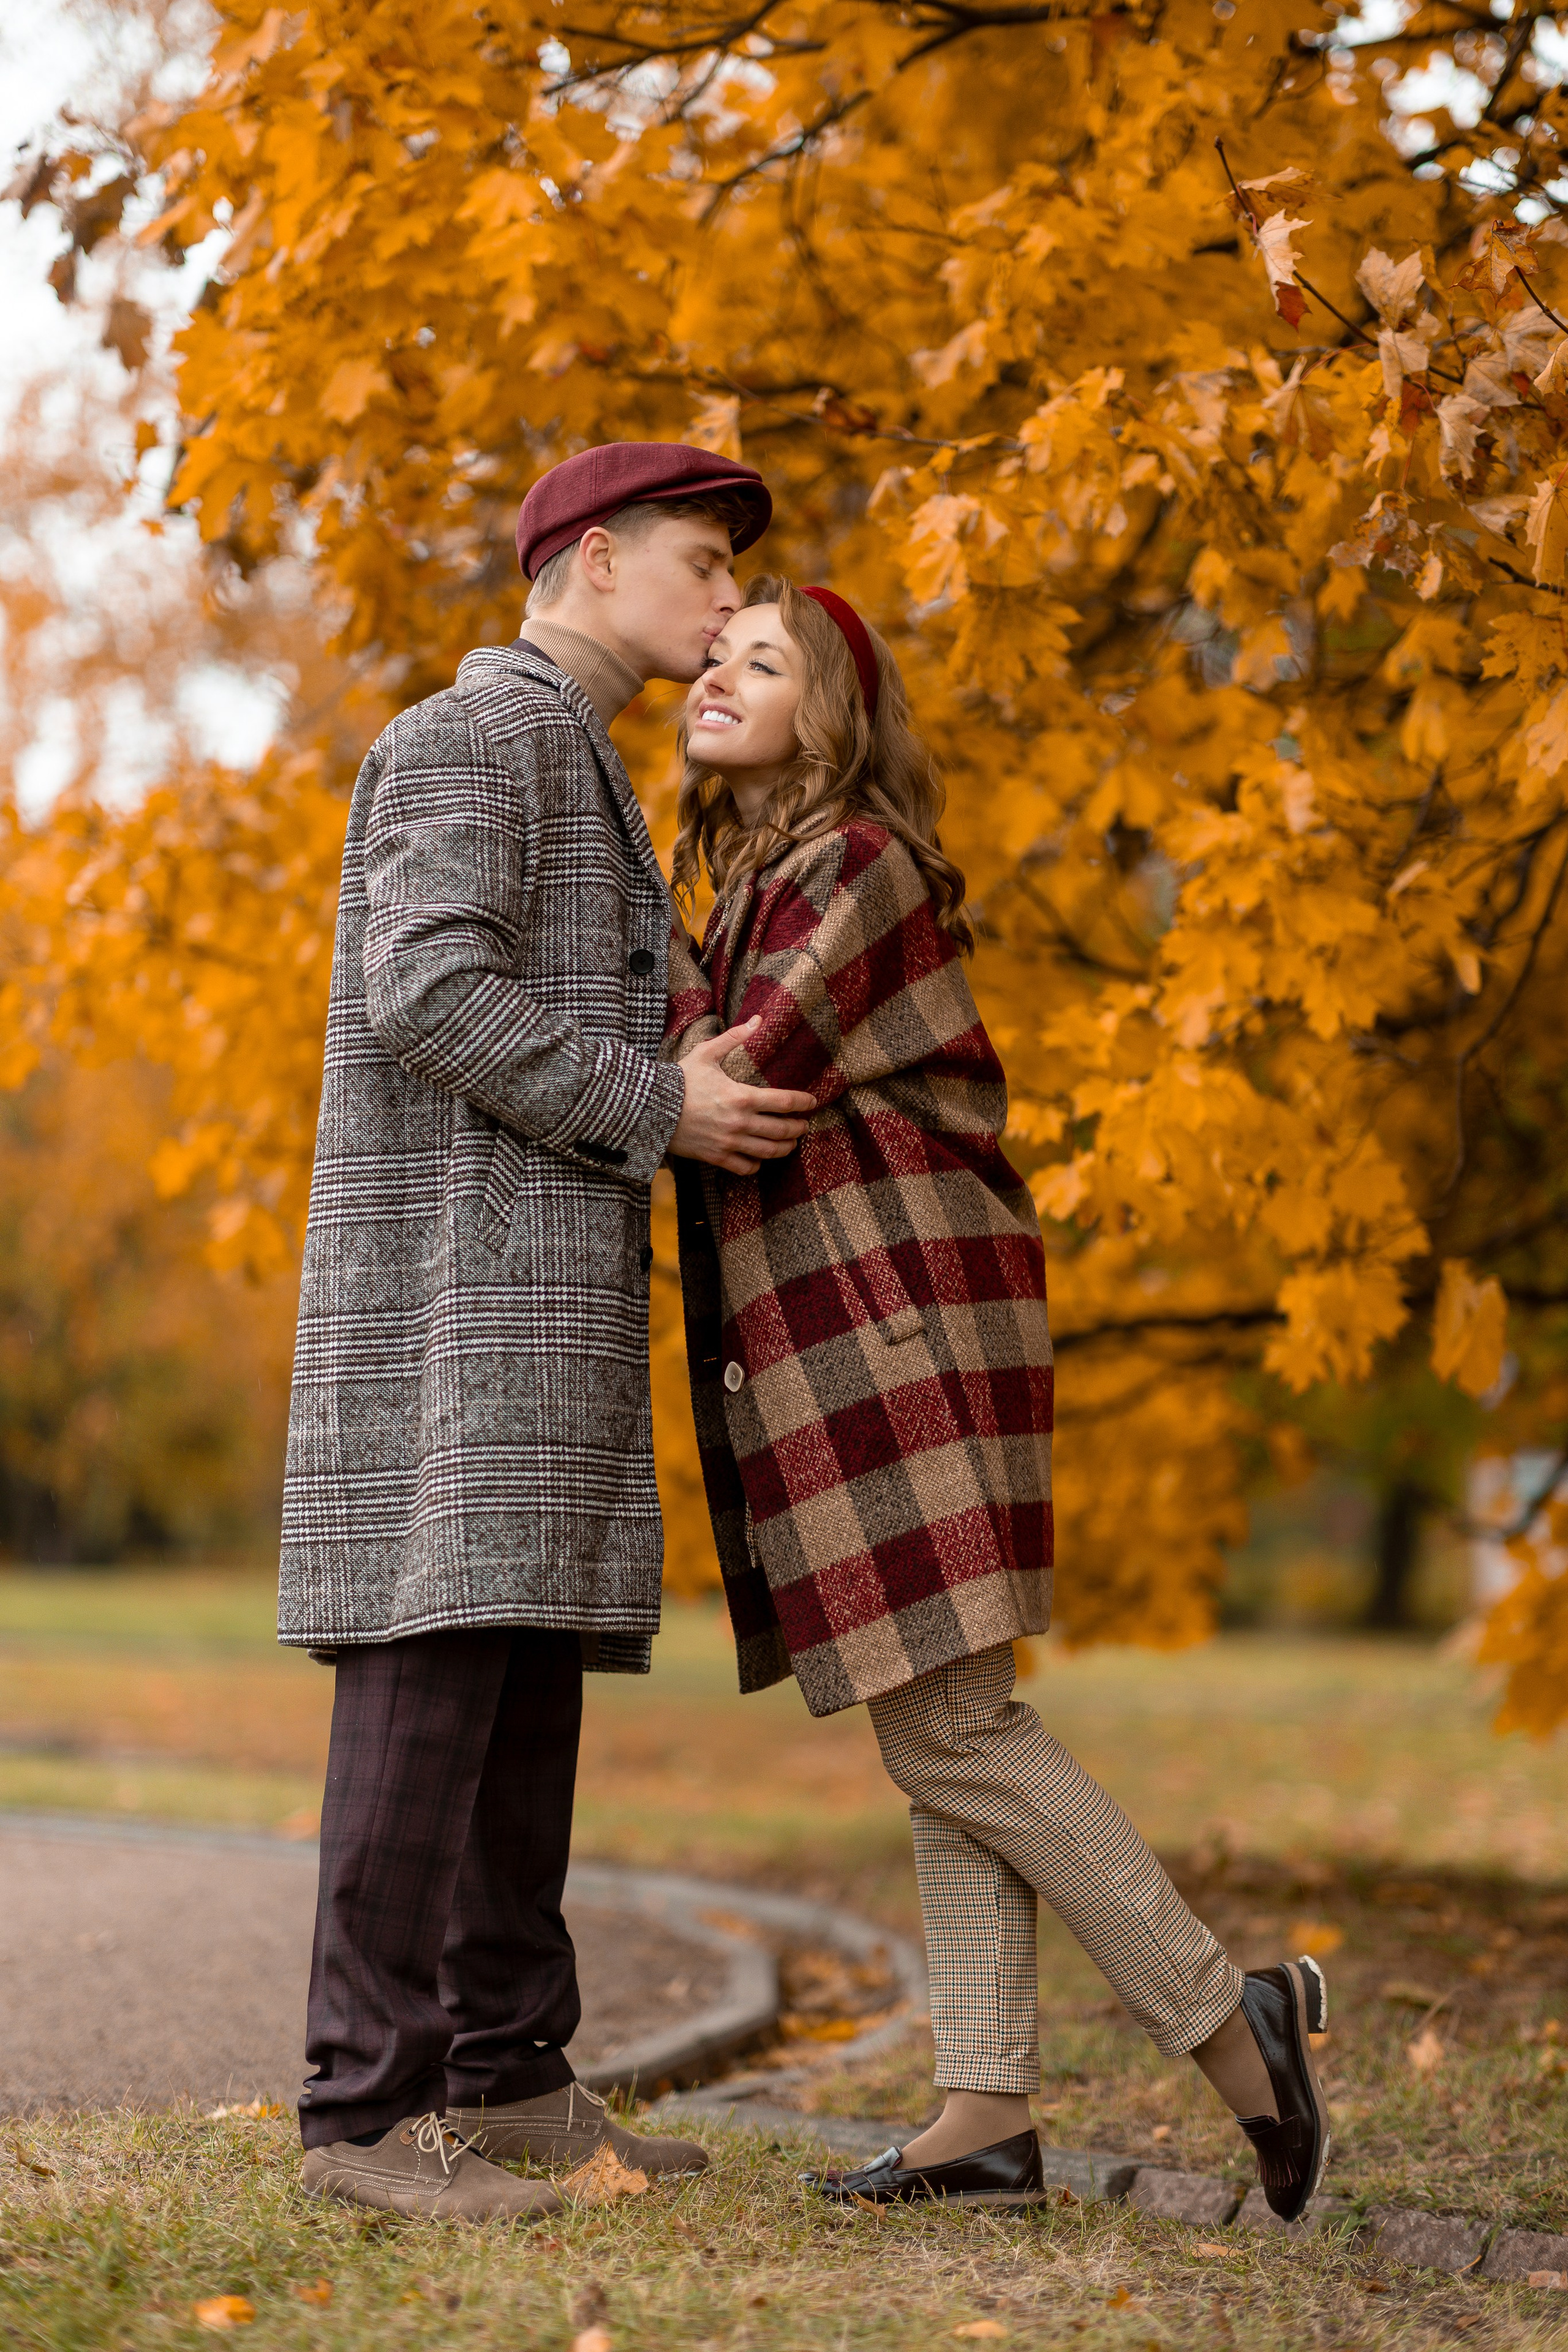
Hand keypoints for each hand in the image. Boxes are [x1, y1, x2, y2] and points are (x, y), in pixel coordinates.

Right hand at [668, 1019, 816, 1174]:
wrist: (650, 1108)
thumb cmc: (679, 1080)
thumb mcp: (706, 1054)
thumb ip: (734, 1038)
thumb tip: (758, 1020)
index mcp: (741, 1097)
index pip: (784, 1102)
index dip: (803, 1103)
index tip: (812, 1102)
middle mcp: (739, 1123)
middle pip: (782, 1130)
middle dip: (798, 1128)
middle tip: (804, 1125)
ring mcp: (728, 1143)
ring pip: (768, 1152)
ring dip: (785, 1148)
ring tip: (791, 1143)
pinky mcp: (716, 1157)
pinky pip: (745, 1167)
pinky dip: (757, 1165)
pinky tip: (760, 1158)